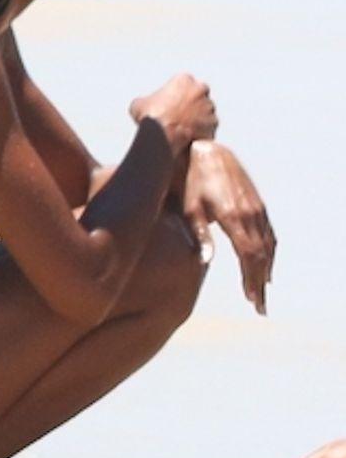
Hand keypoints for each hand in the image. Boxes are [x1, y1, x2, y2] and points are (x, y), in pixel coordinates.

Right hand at [129, 73, 217, 155]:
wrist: (162, 137)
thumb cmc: (151, 118)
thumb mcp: (139, 104)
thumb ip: (146, 100)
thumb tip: (143, 106)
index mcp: (183, 79)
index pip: (183, 84)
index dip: (176, 95)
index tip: (171, 104)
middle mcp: (200, 89)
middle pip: (197, 95)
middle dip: (191, 103)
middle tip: (180, 116)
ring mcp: (209, 107)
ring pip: (205, 111)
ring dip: (199, 118)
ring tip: (185, 129)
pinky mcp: (213, 124)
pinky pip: (209, 127)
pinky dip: (202, 132)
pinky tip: (191, 138)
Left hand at [179, 141, 275, 313]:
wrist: (204, 151)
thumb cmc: (188, 182)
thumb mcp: (189, 208)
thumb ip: (199, 234)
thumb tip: (205, 262)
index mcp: (233, 216)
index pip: (249, 255)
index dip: (251, 278)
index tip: (251, 298)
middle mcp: (250, 213)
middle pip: (262, 255)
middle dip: (260, 282)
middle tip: (259, 306)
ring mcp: (256, 207)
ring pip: (268, 245)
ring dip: (266, 270)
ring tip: (261, 293)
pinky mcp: (257, 203)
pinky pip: (269, 233)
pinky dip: (270, 252)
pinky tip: (266, 266)